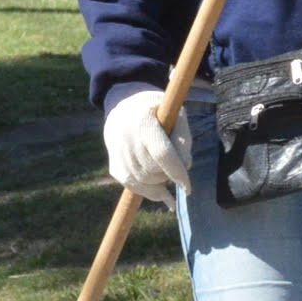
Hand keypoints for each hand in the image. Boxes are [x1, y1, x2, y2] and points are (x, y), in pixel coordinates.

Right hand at [103, 88, 192, 205]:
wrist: (126, 107)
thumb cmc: (159, 113)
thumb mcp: (176, 115)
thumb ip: (183, 139)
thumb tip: (185, 166)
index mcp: (144, 119)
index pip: (161, 153)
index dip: (176, 172)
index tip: (188, 188)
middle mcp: (125, 135)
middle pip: (151, 170)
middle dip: (167, 176)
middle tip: (175, 171)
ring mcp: (116, 151)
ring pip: (141, 181)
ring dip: (158, 185)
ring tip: (166, 177)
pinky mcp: (113, 164)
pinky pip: (130, 184)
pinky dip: (146, 191)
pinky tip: (160, 193)